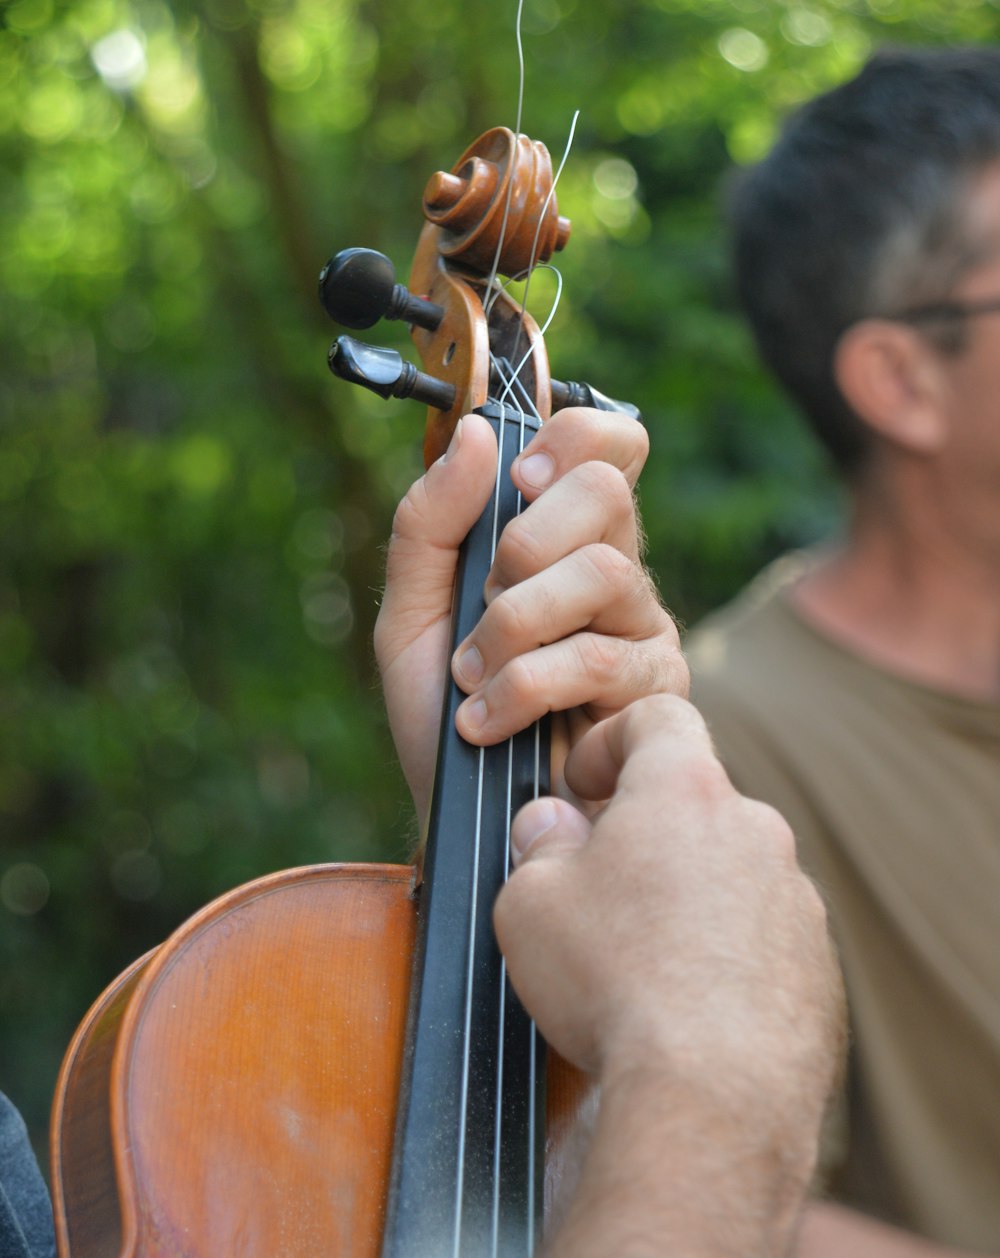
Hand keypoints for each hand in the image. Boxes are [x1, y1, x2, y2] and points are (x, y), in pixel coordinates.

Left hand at [375, 407, 684, 826]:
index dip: (573, 437)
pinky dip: (523, 687)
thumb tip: (477, 435)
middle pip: (607, 491)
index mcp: (561, 542)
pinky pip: (599, 656)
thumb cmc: (440, 716)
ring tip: (472, 678)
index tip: (519, 479)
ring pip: (602, 572)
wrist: (455, 823)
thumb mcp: (410, 615)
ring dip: (514, 624)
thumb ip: (430, 523)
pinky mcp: (656, 694)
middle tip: (485, 598)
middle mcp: (613, 576)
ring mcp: (642, 632)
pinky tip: (489, 724)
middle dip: (525, 539)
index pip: (608, 445)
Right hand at [495, 695, 844, 1131]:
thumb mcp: (529, 903)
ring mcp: (797, 901)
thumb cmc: (612, 984)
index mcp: (686, 792)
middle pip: (696, 803)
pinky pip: (762, 941)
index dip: (611, 738)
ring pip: (732, 874)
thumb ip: (538, 846)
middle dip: (645, 833)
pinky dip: (726, 958)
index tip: (581, 786)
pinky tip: (684, 1012)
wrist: (712, 1097)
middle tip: (596, 888)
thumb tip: (551, 826)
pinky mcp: (819, 969)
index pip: (659, 716)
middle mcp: (756, 831)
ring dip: (688, 898)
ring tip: (638, 966)